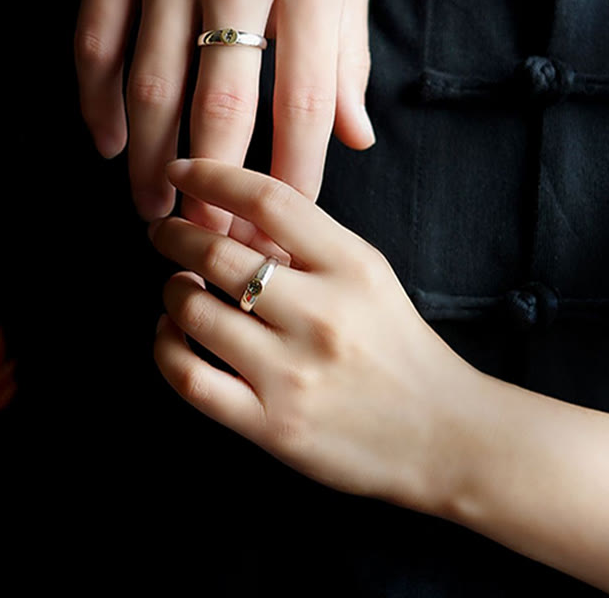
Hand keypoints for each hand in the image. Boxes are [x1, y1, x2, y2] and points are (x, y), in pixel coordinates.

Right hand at [75, 0, 374, 227]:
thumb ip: (350, 54)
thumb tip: (353, 139)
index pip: (305, 100)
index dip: (293, 174)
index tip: (281, 223)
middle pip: (221, 107)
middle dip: (213, 188)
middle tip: (208, 240)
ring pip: (151, 85)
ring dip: (150, 163)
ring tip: (154, 211)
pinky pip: (95, 41)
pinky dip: (96, 104)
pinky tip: (109, 145)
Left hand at [149, 159, 476, 512]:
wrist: (444, 435)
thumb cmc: (399, 347)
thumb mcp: (368, 276)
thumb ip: (307, 243)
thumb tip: (232, 214)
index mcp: (352, 267)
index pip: (269, 199)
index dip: (213, 176)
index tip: (183, 171)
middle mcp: (322, 316)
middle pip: (218, 254)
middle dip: (175, 235)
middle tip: (163, 233)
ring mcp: (294, 374)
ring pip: (195, 312)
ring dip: (172, 290)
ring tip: (177, 285)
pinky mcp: (273, 425)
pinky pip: (190, 378)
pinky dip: (165, 348)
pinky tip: (171, 334)